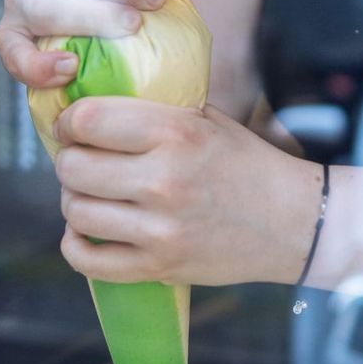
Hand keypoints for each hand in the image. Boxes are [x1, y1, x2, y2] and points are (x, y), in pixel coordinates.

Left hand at [54, 96, 322, 288]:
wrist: (293, 222)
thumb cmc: (246, 164)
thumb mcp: (207, 120)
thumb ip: (154, 109)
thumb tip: (91, 98)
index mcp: (177, 133)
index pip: (88, 120)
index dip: (69, 121)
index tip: (73, 127)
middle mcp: (165, 179)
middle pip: (72, 167)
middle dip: (69, 162)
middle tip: (83, 162)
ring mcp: (161, 228)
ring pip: (75, 211)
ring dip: (74, 202)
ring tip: (91, 196)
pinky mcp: (160, 266)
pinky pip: (87, 260)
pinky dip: (76, 246)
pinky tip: (88, 232)